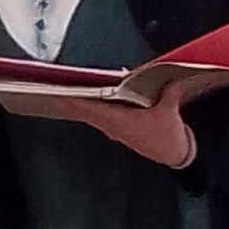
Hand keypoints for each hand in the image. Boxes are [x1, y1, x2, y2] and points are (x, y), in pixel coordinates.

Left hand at [18, 85, 194, 167]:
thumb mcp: (168, 109)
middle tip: (55, 89)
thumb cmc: (166, 136)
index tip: (58, 93)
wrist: (172, 154)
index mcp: (118, 120)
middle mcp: (112, 126)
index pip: (88, 107)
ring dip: (81, 104)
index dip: (72, 100)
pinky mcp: (120, 130)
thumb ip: (166, 89)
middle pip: (84, 111)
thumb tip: (165, 74)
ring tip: (69, 92)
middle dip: (70, 100)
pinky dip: (95, 107)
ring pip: (91, 114)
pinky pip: (101, 117)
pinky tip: (95, 99)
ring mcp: (114, 129)